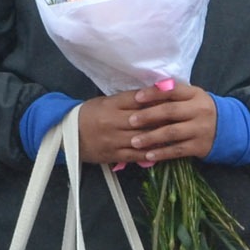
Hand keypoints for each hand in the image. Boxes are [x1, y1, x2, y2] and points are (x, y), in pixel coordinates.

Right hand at [74, 84, 215, 165]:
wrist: (67, 134)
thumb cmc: (89, 114)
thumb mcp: (106, 101)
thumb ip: (127, 100)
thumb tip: (152, 95)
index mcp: (111, 105)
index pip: (137, 99)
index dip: (156, 98)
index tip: (174, 96)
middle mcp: (113, 121)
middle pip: (144, 119)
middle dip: (164, 118)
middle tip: (183, 116)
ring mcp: (113, 139)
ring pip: (142, 138)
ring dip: (161, 137)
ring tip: (179, 135)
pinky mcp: (113, 154)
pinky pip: (135, 155)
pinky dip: (151, 153)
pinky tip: (164, 152)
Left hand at [126, 82, 215, 162]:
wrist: (228, 129)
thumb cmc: (200, 110)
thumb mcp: (192, 98)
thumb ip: (172, 95)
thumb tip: (142, 95)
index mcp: (195, 94)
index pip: (172, 90)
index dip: (154, 93)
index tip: (136, 97)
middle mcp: (199, 110)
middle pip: (170, 111)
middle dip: (148, 116)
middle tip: (131, 121)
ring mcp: (200, 129)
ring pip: (172, 133)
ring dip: (151, 137)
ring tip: (135, 141)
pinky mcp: (199, 146)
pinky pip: (178, 150)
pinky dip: (162, 153)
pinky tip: (148, 155)